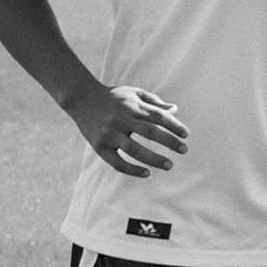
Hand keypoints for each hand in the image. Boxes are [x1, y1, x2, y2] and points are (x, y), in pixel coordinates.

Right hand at [69, 83, 186, 176]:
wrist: (80, 98)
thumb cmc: (113, 96)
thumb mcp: (133, 93)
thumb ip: (154, 102)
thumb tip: (176, 110)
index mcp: (132, 106)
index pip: (158, 116)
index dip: (174, 125)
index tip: (186, 135)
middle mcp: (121, 119)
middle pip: (150, 132)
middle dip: (169, 142)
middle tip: (184, 150)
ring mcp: (109, 134)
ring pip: (135, 150)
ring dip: (154, 159)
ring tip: (170, 165)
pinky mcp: (99, 146)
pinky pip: (117, 162)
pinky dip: (132, 170)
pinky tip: (147, 173)